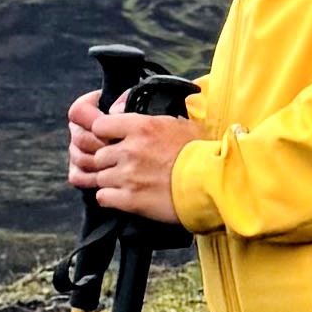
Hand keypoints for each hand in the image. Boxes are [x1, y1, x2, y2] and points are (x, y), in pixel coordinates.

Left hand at [66, 91, 198, 225]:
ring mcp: (127, 176)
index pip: (99, 125)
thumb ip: (154, 117)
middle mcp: (129, 150)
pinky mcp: (129, 200)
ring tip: (126, 182)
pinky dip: (110, 197)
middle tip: (122, 164)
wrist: (212, 183)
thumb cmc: (202, 152)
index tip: (110, 138)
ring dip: (109, 179)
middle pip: (98, 154)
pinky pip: (102, 197)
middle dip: (107, 160)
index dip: (103, 133)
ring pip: (99, 177)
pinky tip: (123, 196)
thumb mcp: (181, 123)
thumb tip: (130, 111)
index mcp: (141, 127)